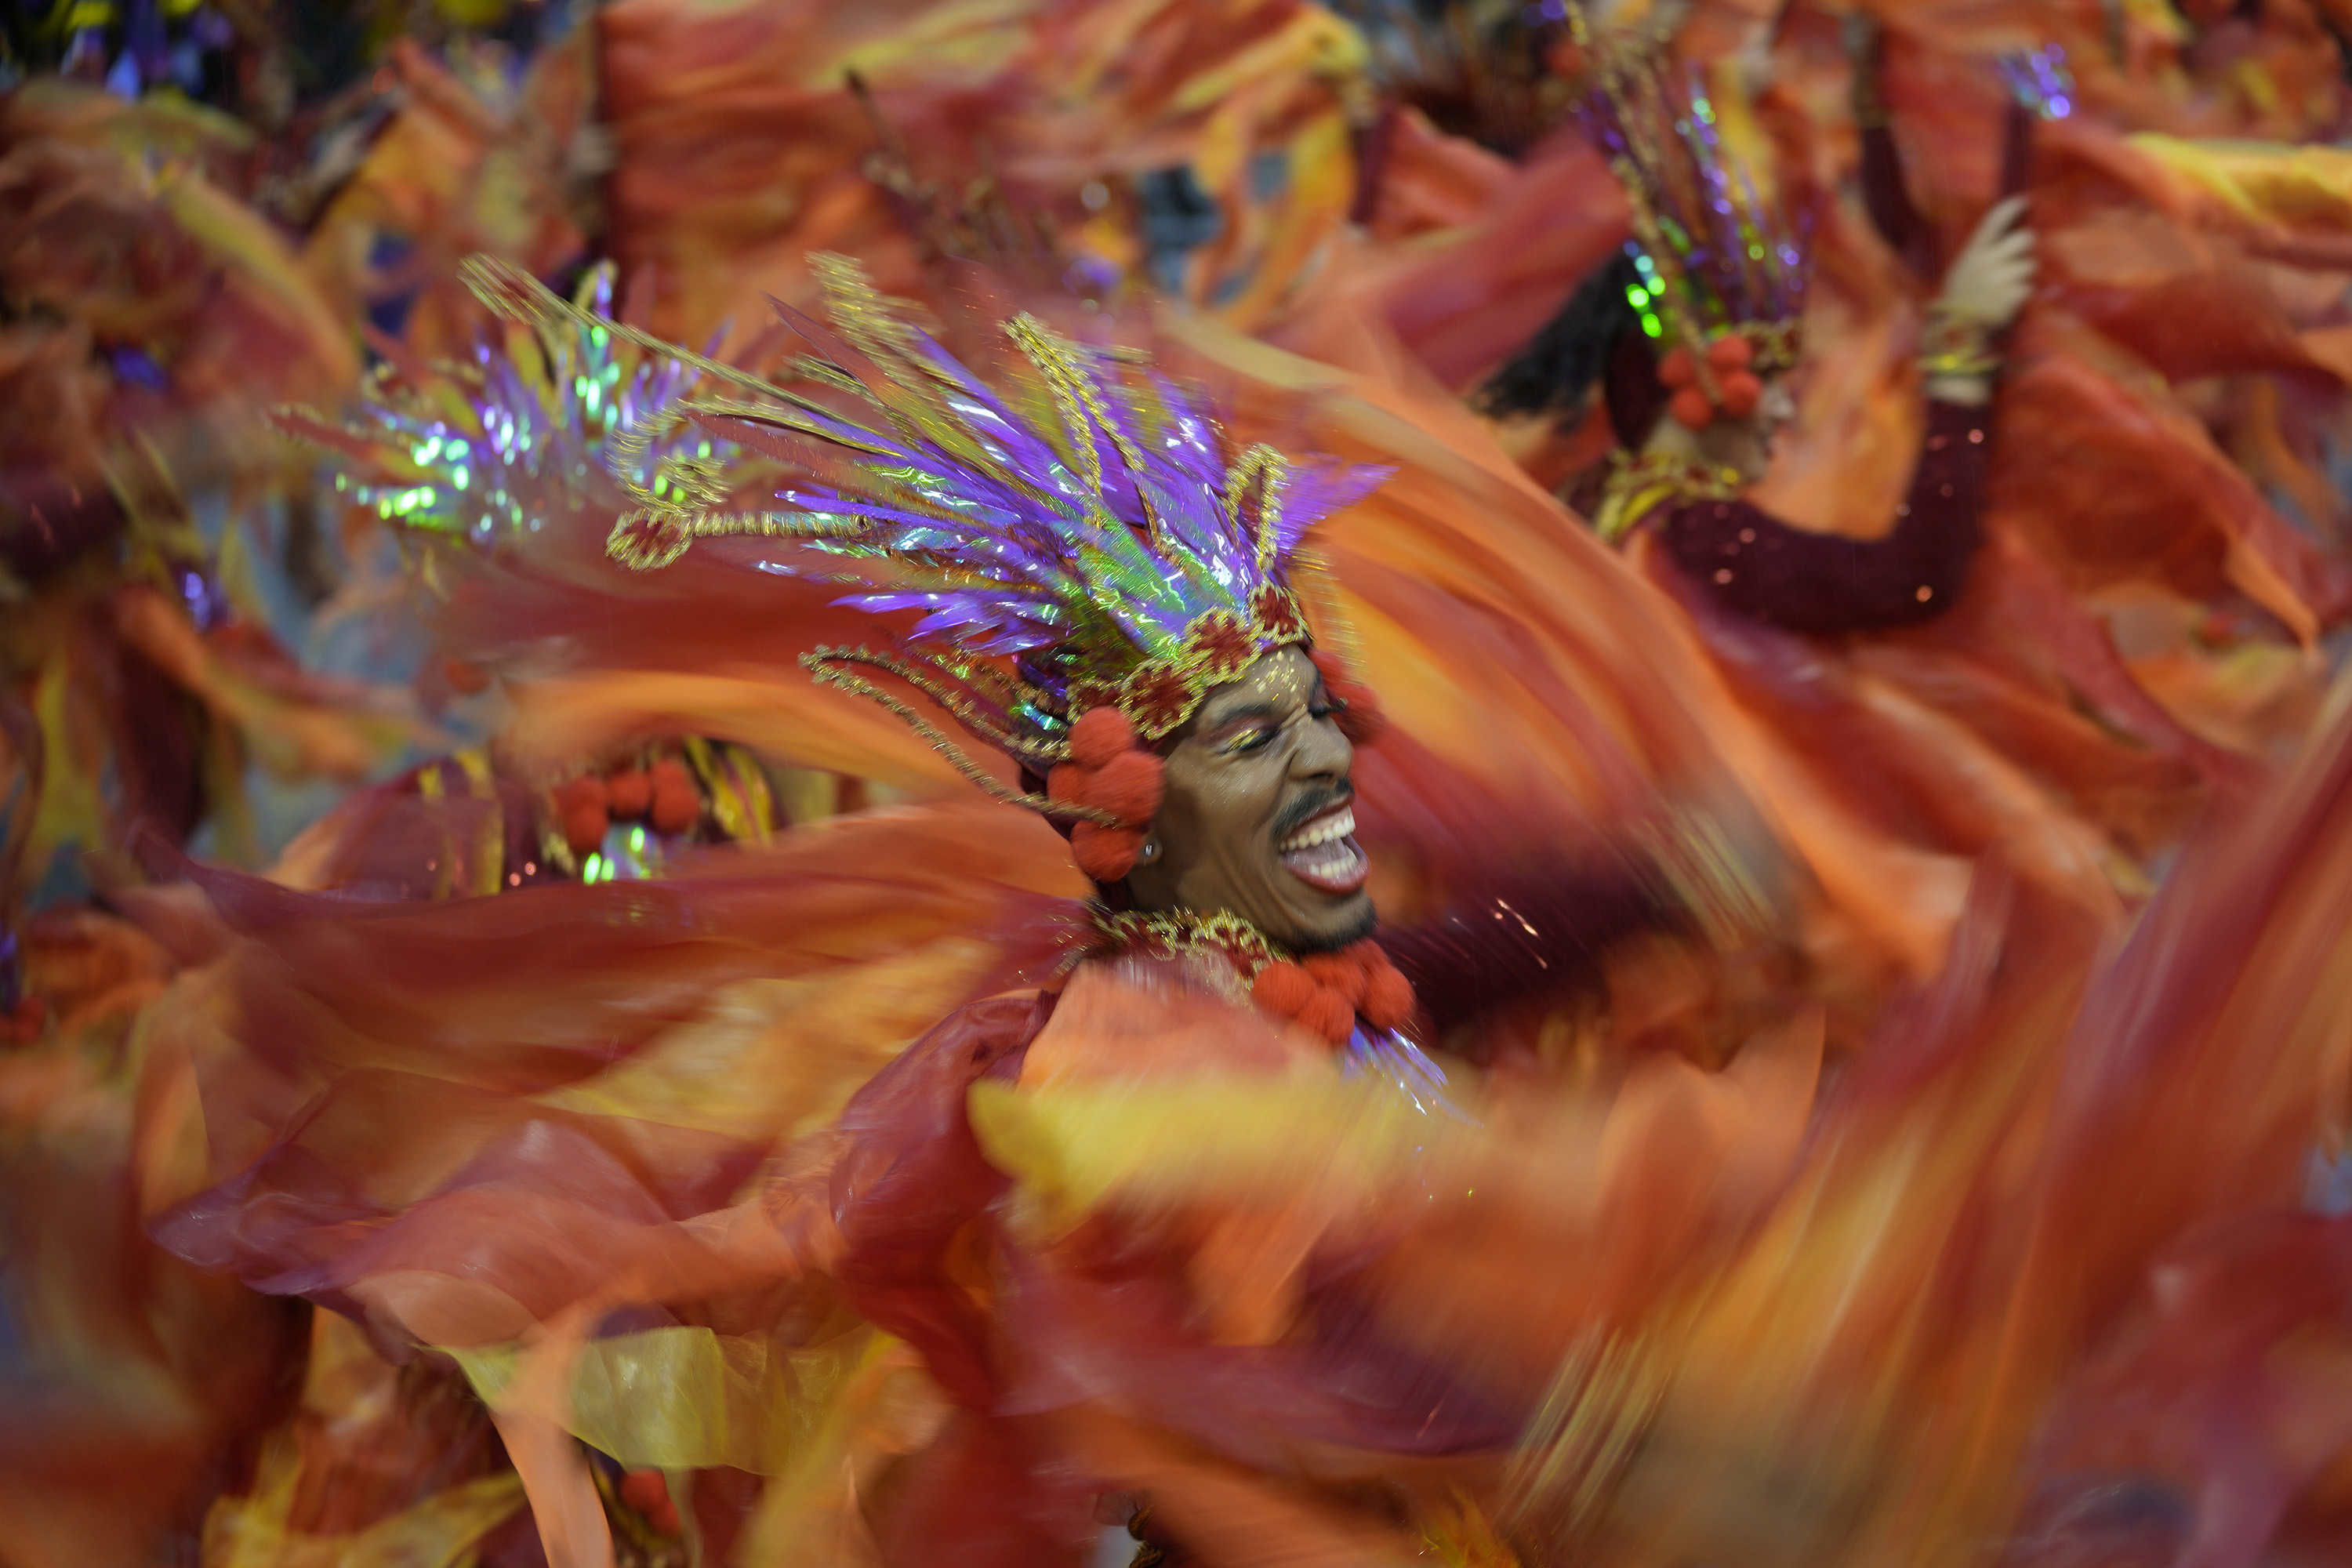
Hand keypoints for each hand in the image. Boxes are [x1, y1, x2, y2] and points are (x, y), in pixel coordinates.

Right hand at [1934, 194, 2036, 329]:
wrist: (1958, 329)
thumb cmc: (1961, 297)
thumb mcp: (1963, 269)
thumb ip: (1982, 253)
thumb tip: (2006, 237)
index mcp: (1974, 254)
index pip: (1993, 224)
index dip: (2009, 209)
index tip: (2024, 201)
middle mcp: (1987, 262)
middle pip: (2024, 240)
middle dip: (2025, 247)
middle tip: (2018, 257)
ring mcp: (2000, 279)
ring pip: (2029, 266)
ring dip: (2022, 276)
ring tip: (2007, 288)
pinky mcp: (2012, 296)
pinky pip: (2028, 288)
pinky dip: (2021, 295)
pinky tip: (2008, 302)